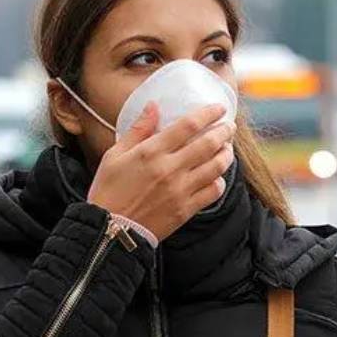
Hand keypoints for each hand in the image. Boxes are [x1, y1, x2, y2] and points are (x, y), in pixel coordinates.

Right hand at [87, 102, 235, 241]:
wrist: (109, 230)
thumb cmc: (108, 191)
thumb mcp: (114, 155)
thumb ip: (138, 130)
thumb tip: (153, 105)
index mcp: (151, 152)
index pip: (188, 125)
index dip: (208, 113)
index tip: (219, 108)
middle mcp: (170, 169)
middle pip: (209, 144)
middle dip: (224, 131)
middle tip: (229, 126)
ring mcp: (180, 190)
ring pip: (216, 167)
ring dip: (226, 154)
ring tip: (227, 149)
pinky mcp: (185, 209)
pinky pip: (213, 192)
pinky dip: (219, 181)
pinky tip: (217, 176)